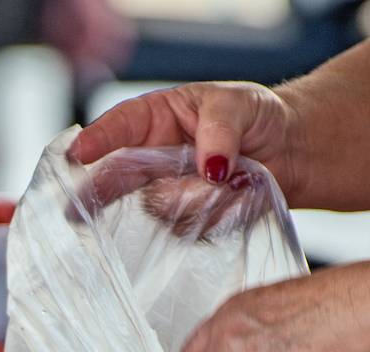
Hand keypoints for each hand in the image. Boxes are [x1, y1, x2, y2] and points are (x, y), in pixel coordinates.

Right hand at [70, 82, 300, 198]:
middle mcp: (153, 158)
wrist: (292, 153)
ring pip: (159, 208)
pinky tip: (236, 199)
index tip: (78, 153)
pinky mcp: (188, 221)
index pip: (120, 126)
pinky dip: (216, 216)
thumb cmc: (259, 116)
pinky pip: (189, 228)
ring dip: (194, 200)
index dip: (97, 140)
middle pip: (115, 177)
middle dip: (100, 191)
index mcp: (156, 118)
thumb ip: (220, 129)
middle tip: (79, 208)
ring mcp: (168, 192)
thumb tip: (209, 165)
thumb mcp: (240, 104)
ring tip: (233, 180)